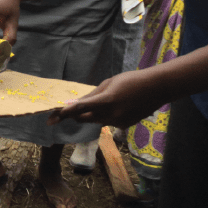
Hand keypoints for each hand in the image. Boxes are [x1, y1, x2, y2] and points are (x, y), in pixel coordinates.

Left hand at [47, 70, 166, 128]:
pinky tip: (116, 105)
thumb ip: (92, 95)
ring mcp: (118, 122)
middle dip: (75, 115)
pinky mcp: (124, 126)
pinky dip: (104, 115)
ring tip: (101, 101)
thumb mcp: (109, 83)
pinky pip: (107, 122)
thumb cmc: (130, 80)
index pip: (80, 108)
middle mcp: (111, 115)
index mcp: (106, 100)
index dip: (64, 113)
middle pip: (84, 118)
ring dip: (90, 114)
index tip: (52, 118)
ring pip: (95, 121)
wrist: (156, 89)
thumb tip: (77, 104)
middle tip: (64, 111)